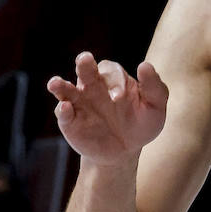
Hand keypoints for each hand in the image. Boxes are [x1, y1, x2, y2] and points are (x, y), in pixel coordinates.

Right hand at [46, 52, 168, 163]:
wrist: (126, 151)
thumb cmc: (142, 124)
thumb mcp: (155, 107)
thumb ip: (154, 86)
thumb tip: (145, 64)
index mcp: (114, 79)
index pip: (111, 70)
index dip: (114, 80)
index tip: (119, 97)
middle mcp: (93, 87)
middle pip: (86, 70)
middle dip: (85, 64)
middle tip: (85, 59)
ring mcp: (79, 103)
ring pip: (66, 89)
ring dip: (60, 85)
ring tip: (55, 83)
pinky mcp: (70, 122)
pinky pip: (63, 113)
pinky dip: (62, 110)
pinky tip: (65, 107)